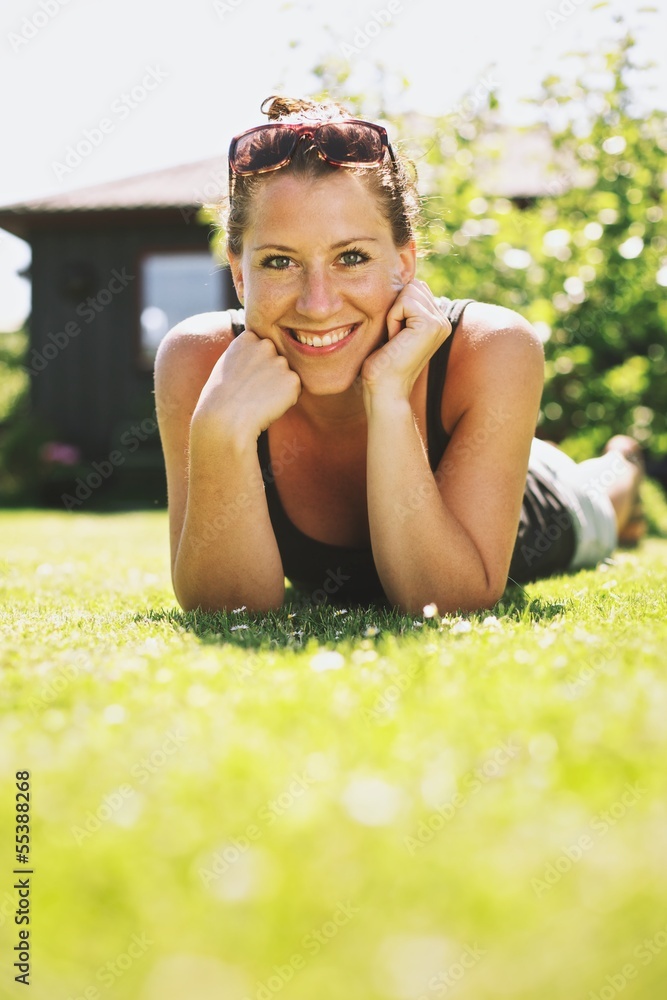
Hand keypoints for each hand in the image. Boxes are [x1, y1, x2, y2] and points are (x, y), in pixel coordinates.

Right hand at [193, 329, 300, 441]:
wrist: (224, 419)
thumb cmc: (221, 398)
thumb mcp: (228, 364)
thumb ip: (248, 354)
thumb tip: (264, 355)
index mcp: (248, 337)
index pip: (263, 349)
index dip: (256, 366)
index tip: (243, 378)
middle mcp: (266, 344)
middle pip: (277, 361)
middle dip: (270, 374)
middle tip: (251, 391)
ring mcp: (281, 361)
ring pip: (287, 376)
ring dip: (279, 387)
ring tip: (257, 399)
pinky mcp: (293, 380)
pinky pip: (295, 390)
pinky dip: (286, 400)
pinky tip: (267, 405)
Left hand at [360, 280, 451, 407]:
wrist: (384, 389)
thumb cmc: (382, 363)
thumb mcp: (394, 328)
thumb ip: (403, 307)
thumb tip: (400, 280)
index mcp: (437, 321)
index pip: (415, 288)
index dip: (396, 306)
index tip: (395, 335)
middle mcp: (443, 321)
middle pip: (413, 285)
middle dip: (396, 307)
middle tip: (394, 337)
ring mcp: (440, 323)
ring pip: (409, 290)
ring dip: (393, 313)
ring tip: (394, 339)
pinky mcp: (431, 325)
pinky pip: (403, 302)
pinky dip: (392, 319)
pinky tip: (394, 339)